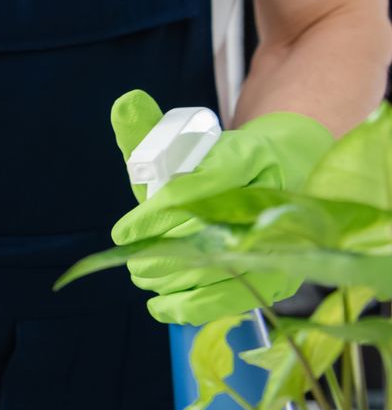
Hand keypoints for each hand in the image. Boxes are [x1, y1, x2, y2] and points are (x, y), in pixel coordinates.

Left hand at [109, 90, 331, 324]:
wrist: (288, 175)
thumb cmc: (224, 165)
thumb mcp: (188, 144)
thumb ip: (150, 133)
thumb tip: (124, 102)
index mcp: (248, 158)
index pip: (196, 190)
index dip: (154, 216)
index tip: (122, 234)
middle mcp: (269, 200)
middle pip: (200, 235)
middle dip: (157, 251)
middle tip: (131, 257)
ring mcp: (277, 242)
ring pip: (210, 271)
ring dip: (167, 278)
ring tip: (144, 273)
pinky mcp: (278, 277)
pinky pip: (227, 300)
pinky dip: (187, 307)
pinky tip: (160, 304)